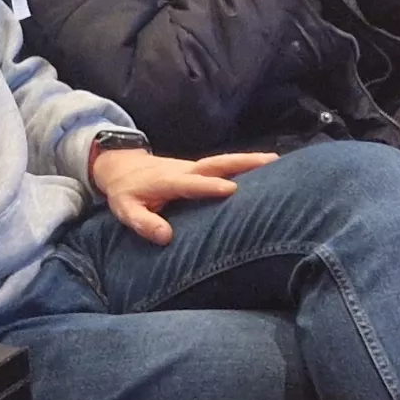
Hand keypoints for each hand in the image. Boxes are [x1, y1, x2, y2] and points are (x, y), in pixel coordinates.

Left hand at [88, 146, 275, 245]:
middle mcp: (185, 170)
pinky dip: (243, 165)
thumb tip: (166, 237)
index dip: (209, 187)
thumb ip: (143, 222)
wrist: (122, 167)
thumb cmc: (126, 192)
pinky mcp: (198, 169)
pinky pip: (222, 167)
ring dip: (249, 161)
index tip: (231, 190)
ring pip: (223, 162)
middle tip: (270, 162)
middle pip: (216, 164)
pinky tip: (264, 169)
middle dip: (241, 163)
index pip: (190, 184)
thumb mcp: (125, 210)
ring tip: (276, 161)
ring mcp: (193, 167)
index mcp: (167, 182)